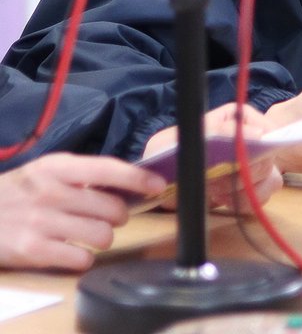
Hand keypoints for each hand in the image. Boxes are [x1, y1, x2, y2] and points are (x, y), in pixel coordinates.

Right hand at [0, 153, 165, 271]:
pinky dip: (84, 258)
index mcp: (57, 167)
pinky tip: (74, 252)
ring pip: (102, 235)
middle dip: (119, 216)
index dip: (137, 178)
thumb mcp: (45, 172)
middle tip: (110, 217)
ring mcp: (42, 222)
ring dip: (103, 238)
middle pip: (111, 208)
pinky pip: (80, 259)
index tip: (158, 185)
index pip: (107, 169)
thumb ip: (80, 175)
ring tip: (91, 235)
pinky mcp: (33, 251)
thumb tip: (122, 181)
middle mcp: (51, 192)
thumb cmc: (17, 193)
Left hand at [143, 103, 281, 212]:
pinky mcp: (251, 187)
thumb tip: (258, 135)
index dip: (258, 147)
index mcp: (237, 117)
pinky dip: (243, 203)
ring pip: (271, 178)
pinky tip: (222, 199)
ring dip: (244, 190)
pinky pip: (262, 198)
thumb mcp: (187, 136)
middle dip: (243, 173)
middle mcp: (250, 137)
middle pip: (270, 156)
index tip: (237, 162)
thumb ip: (219, 131)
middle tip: (216, 178)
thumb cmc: (168, 152)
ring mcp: (254, 162)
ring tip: (216, 190)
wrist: (158, 179)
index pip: (267, 128)